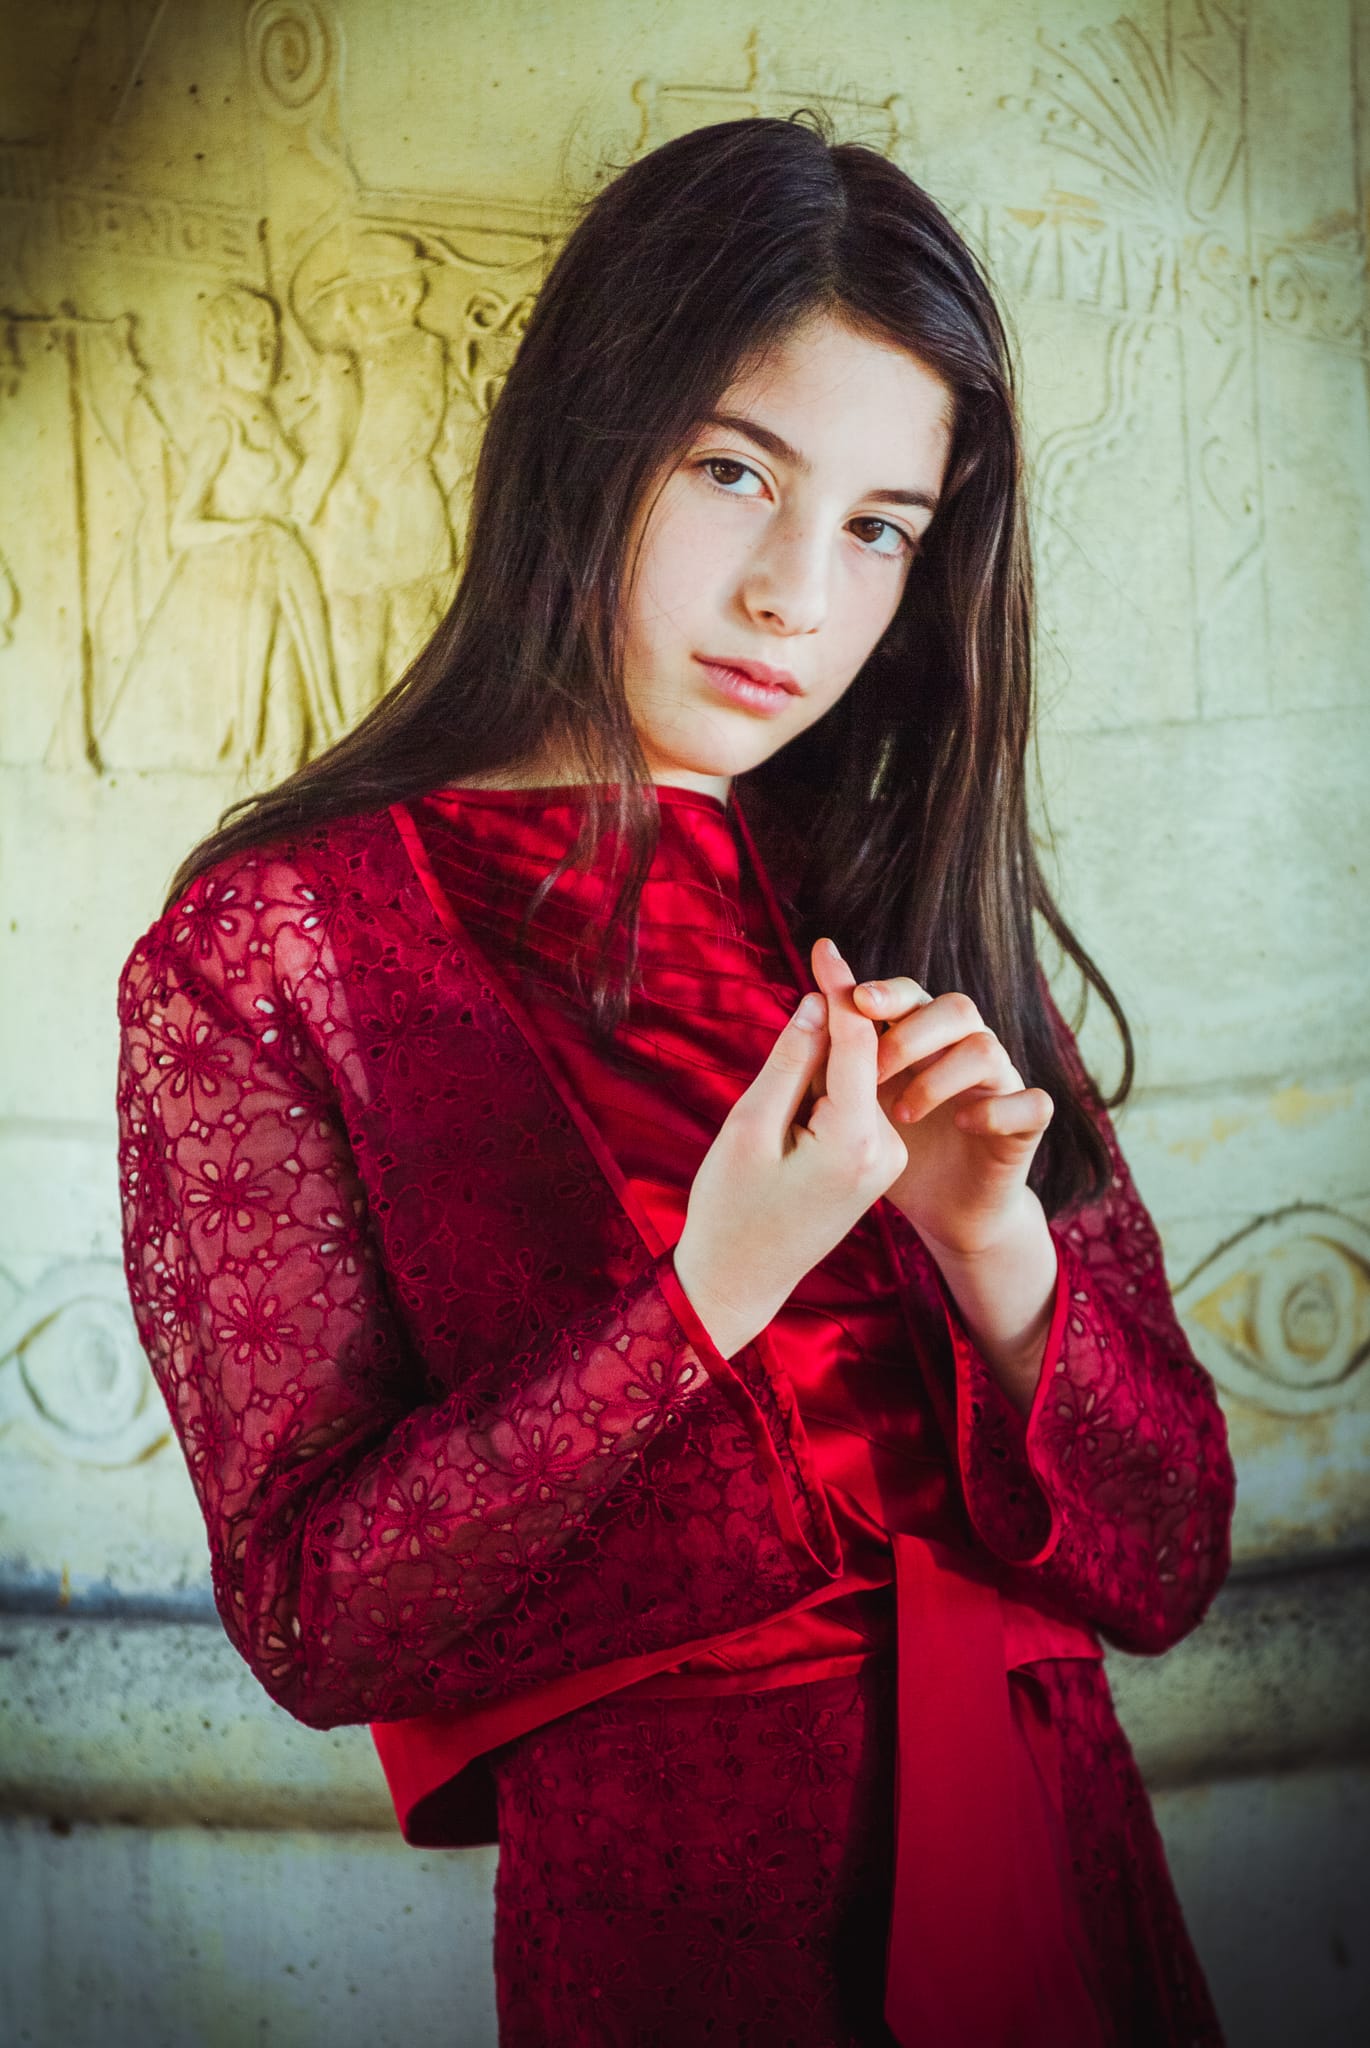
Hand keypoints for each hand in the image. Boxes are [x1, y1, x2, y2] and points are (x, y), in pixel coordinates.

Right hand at [672, 939, 907, 1357]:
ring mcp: (885, 1160)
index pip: (860, 1040)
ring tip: (769, 1128)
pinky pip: (853, 1107)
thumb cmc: (730, 1210)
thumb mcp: (749, 1128)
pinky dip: (821, 1098)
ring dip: (815, 1075)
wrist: (739, 1283)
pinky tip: (785, 1131)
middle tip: (767, 1093)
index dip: (841, 988)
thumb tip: (819, 1004)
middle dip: (818, 1044)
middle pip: (861, 1058)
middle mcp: (885, 1149)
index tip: (823, 944)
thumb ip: (791, 1061)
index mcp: (855, 1140)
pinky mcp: (876, 1166)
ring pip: (855, 1081)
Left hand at [842, 959, 1054, 1259]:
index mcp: (920, 1041)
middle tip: (870, 1069)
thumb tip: (807, 1010)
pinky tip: (962, 1126)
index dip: (879, 990)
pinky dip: (997, 1110)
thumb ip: (830, 1066)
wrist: (941, 1212)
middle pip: (956, 1007)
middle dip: (910, 1031)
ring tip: (901, 1115)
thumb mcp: (846, 1111)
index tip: (846, 990)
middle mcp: (962, 1053)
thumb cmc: (888, 1154)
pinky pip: (1032, 1102)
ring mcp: (997, 1086)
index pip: (906, 996)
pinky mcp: (1023, 1127)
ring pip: (988, 1048)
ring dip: (940, 1076)